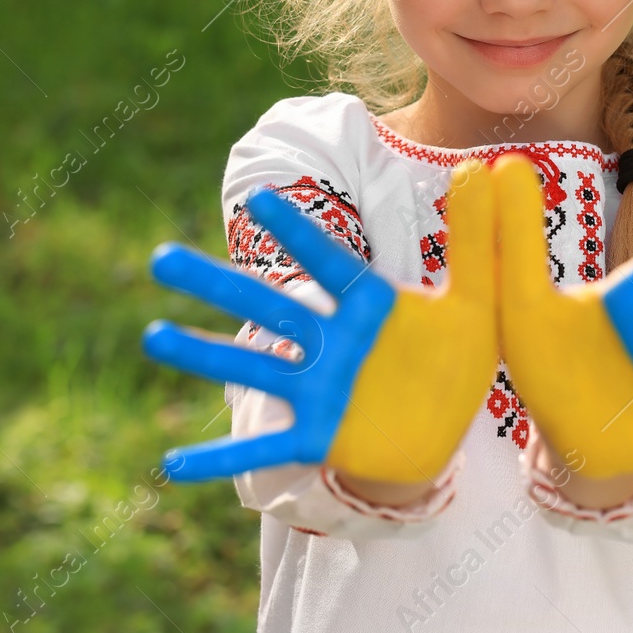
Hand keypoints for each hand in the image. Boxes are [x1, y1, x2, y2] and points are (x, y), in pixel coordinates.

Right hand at [143, 160, 499, 483]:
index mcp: (366, 304)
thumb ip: (476, 241)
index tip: (259, 198)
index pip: (327, 263)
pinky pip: (263, 448)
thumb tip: (478, 167)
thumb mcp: (476, 303)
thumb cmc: (455, 360)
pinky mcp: (315, 436)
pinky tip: (172, 466)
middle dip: (216, 284)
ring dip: (203, 353)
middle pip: (268, 307)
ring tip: (154, 337)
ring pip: (252, 367)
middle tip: (161, 257)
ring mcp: (316, 388)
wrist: (445, 433)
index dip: (297, 234)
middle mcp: (329, 341)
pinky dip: (219, 458)